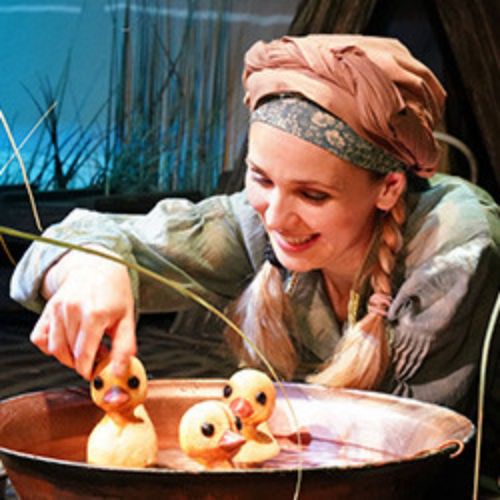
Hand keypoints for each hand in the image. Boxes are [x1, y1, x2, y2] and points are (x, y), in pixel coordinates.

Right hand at [30, 247, 135, 379]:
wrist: (98, 267)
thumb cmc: (114, 293)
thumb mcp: (127, 318)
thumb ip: (124, 347)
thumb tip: (119, 373)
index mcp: (94, 314)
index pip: (84, 356)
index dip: (89, 370)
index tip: (95, 372)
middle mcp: (72, 311)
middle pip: (70, 354)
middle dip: (83, 362)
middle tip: (97, 355)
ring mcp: (57, 309)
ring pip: (55, 349)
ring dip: (69, 356)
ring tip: (86, 347)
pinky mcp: (47, 309)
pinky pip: (40, 338)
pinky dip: (50, 346)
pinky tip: (67, 341)